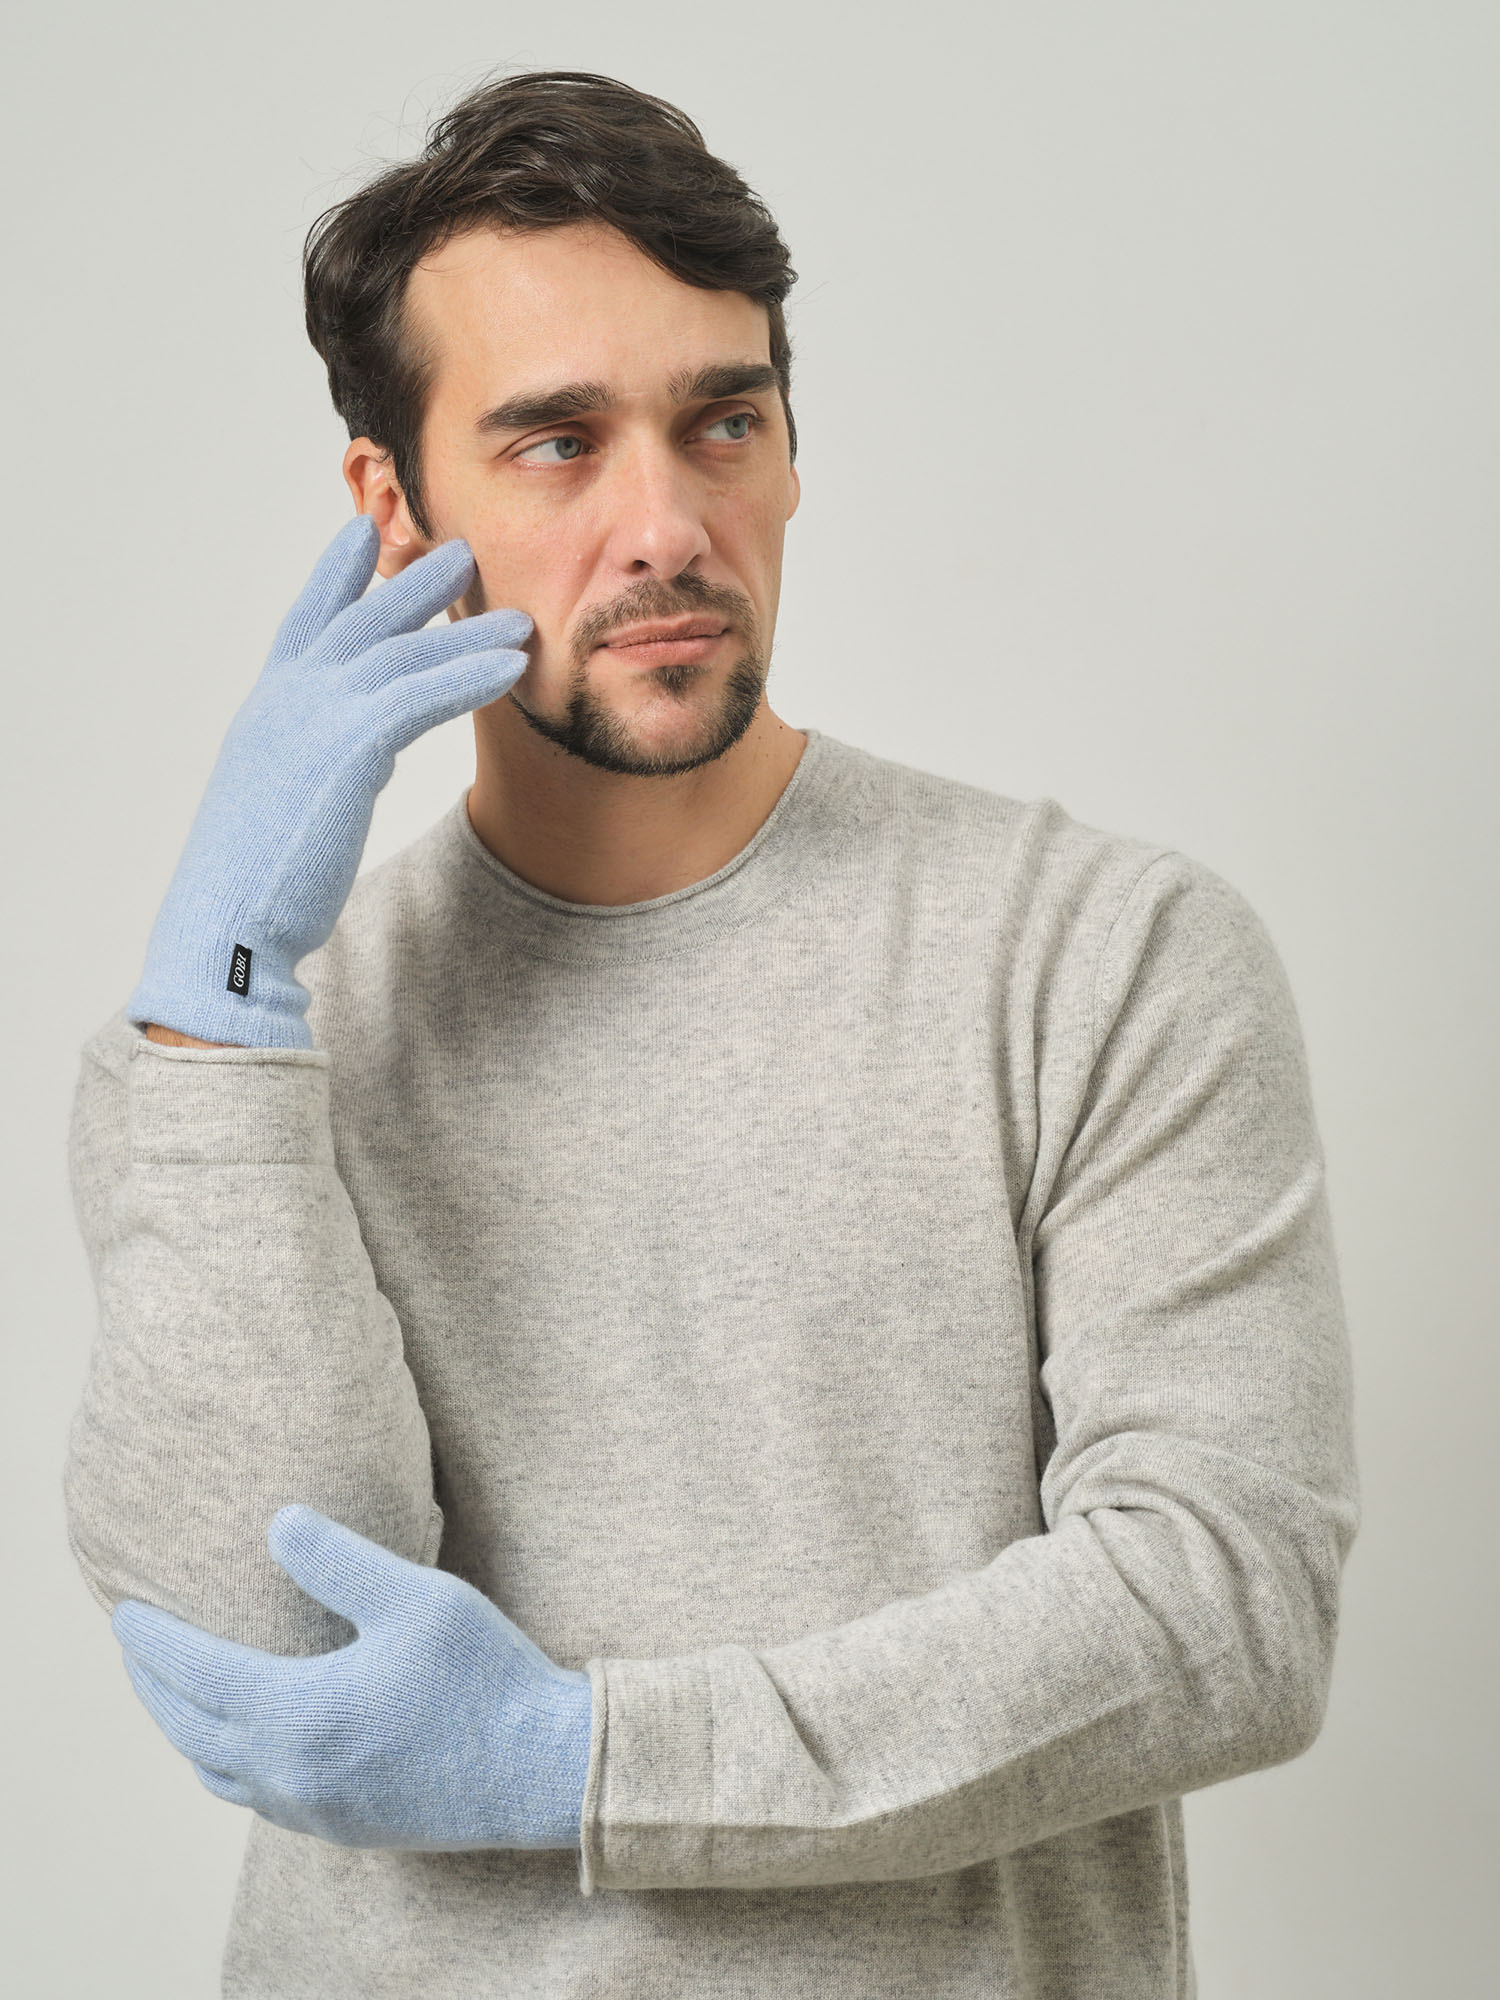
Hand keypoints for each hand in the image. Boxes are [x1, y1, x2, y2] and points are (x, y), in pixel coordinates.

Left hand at [110, 1505, 593, 1851]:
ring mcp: (314, 1810)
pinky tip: (251, 1741)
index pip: (195, 1673)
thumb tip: (276, 1522)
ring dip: (187, 1730)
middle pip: (189, 1730)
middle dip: (154, 1688)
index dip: (154, 1641)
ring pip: (218, 1773)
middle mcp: (288, 1772)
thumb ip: (338, 1561)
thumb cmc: (482, 1676)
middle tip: (137, 1648)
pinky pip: (256, 1798)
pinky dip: (229, 1763)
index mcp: (295, 1713)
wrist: (542, 1771)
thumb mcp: (414, 1599)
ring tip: (181, 1694)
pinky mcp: (343, 1828)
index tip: (124, 1612)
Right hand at [125, 516, 532, 1048]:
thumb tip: (367, 750)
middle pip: (362, 620)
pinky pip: (422, 696)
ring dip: (467, 633)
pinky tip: (511, 668)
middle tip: (461, 548)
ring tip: (519, 619)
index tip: (360, 532)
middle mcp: (288, 696)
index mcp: (269, 706)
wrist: (229, 918)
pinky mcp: (348, 746)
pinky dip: (470, 676)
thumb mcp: (287, 796)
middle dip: (413, 581)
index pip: (306, 620)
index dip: (335, 575)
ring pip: (403, 654)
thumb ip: (326, 756)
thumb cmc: (258, 876)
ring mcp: (315, 715)